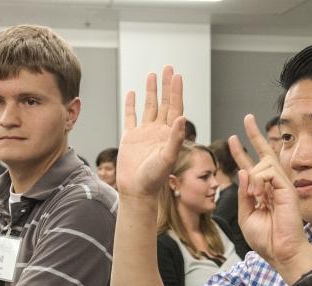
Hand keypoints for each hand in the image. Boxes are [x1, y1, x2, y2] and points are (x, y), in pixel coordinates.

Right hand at [116, 65, 185, 198]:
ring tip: (153, 75)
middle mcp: (158, 131)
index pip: (175, 108)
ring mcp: (144, 133)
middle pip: (164, 103)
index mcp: (169, 134)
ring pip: (149, 107)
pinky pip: (131, 117)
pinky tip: (131, 93)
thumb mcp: (167, 157)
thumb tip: (182, 117)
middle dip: (166, 86)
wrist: (137, 191)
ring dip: (151, 91)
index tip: (178, 76)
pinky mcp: (130, 137)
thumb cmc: (154, 179)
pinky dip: (131, 104)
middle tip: (169, 67)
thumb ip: (175, 138)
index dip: (176, 92)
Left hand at [228, 114, 308, 267]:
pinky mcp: (286, 187)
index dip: (241, 152)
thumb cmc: (266, 238)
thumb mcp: (246, 215)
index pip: (251, 166)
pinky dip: (258, 180)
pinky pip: (267, 171)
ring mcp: (281, 186)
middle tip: (247, 118)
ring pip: (261, 164)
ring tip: (254, 196)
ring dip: (251, 177)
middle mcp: (273, 186)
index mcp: (262, 192)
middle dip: (253, 135)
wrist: (280, 251)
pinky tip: (258, 194)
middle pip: (263, 154)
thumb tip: (242, 171)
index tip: (232, 139)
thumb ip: (243, 193)